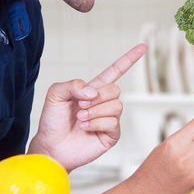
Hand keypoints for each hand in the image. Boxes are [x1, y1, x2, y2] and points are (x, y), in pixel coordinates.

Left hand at [28, 44, 146, 170]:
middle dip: (97, 97)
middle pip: (116, 89)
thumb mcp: (56, 94)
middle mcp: (103, 103)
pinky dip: (97, 123)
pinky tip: (86, 128)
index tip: (143, 47)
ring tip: (81, 119)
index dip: (129, 59)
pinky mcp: (111, 134)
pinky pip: (113, 122)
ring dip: (95, 112)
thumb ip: (73, 85)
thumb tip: (93, 92)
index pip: (116, 71)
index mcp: (93, 89)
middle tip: (80, 106)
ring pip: (116, 106)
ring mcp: (108, 119)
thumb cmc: (52, 121)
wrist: (51, 146)